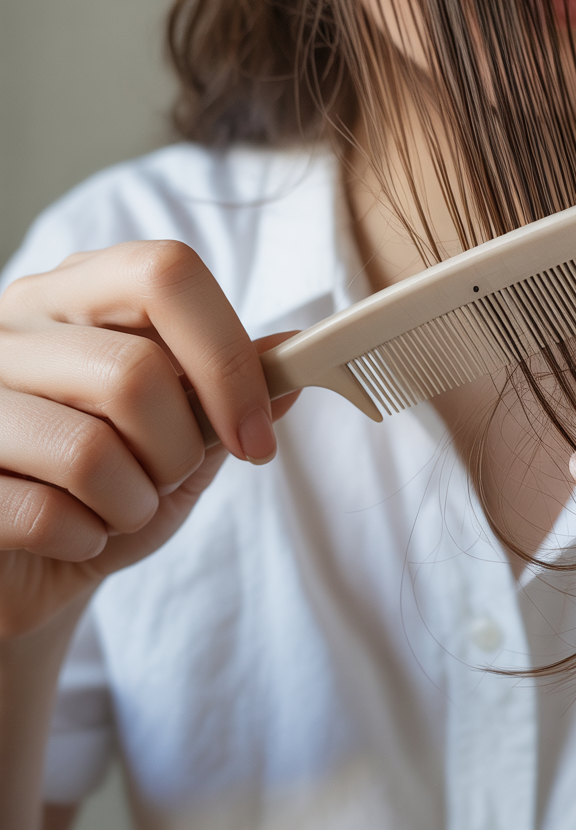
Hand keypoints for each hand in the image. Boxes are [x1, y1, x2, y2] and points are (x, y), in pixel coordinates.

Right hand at [0, 241, 297, 640]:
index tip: (256, 432)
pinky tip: (72, 532)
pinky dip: (87, 538)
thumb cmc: (111, 484)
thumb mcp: (185, 431)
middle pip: (136, 371)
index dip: (227, 356)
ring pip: (91, 450)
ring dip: (134, 502)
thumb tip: (292, 352)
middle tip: (167, 476)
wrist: (35, 558)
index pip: (165, 274)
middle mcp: (12, 328)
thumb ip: (233, 389)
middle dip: (179, 449)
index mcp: (76, 294)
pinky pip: (44, 514)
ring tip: (118, 505)